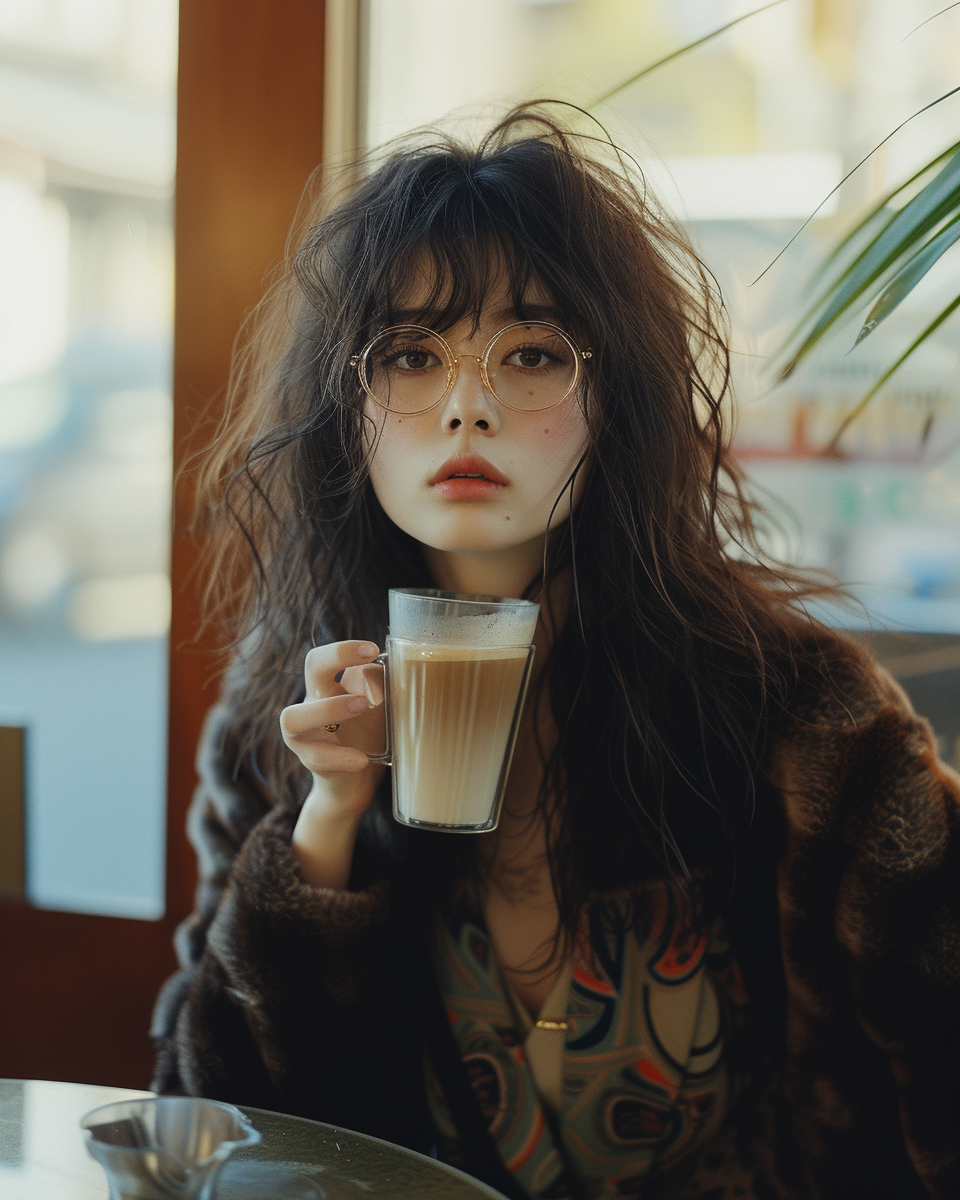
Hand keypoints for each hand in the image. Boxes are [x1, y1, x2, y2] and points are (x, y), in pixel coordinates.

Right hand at [280, 640, 384, 820]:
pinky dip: (341, 756)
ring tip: (361, 706)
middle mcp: (311, 704)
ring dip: (328, 707)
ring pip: (294, 717)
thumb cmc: (367, 737)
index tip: (373, 649)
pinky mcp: (311, 762)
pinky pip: (318, 756)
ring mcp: (305, 735)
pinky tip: (362, 759)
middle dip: (336, 657)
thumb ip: (383, 689)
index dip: (344, 649)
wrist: (355, 784)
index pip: (326, 657)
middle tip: (370, 660)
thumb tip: (394, 670)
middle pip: (310, 667)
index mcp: (328, 687)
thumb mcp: (379, 709)